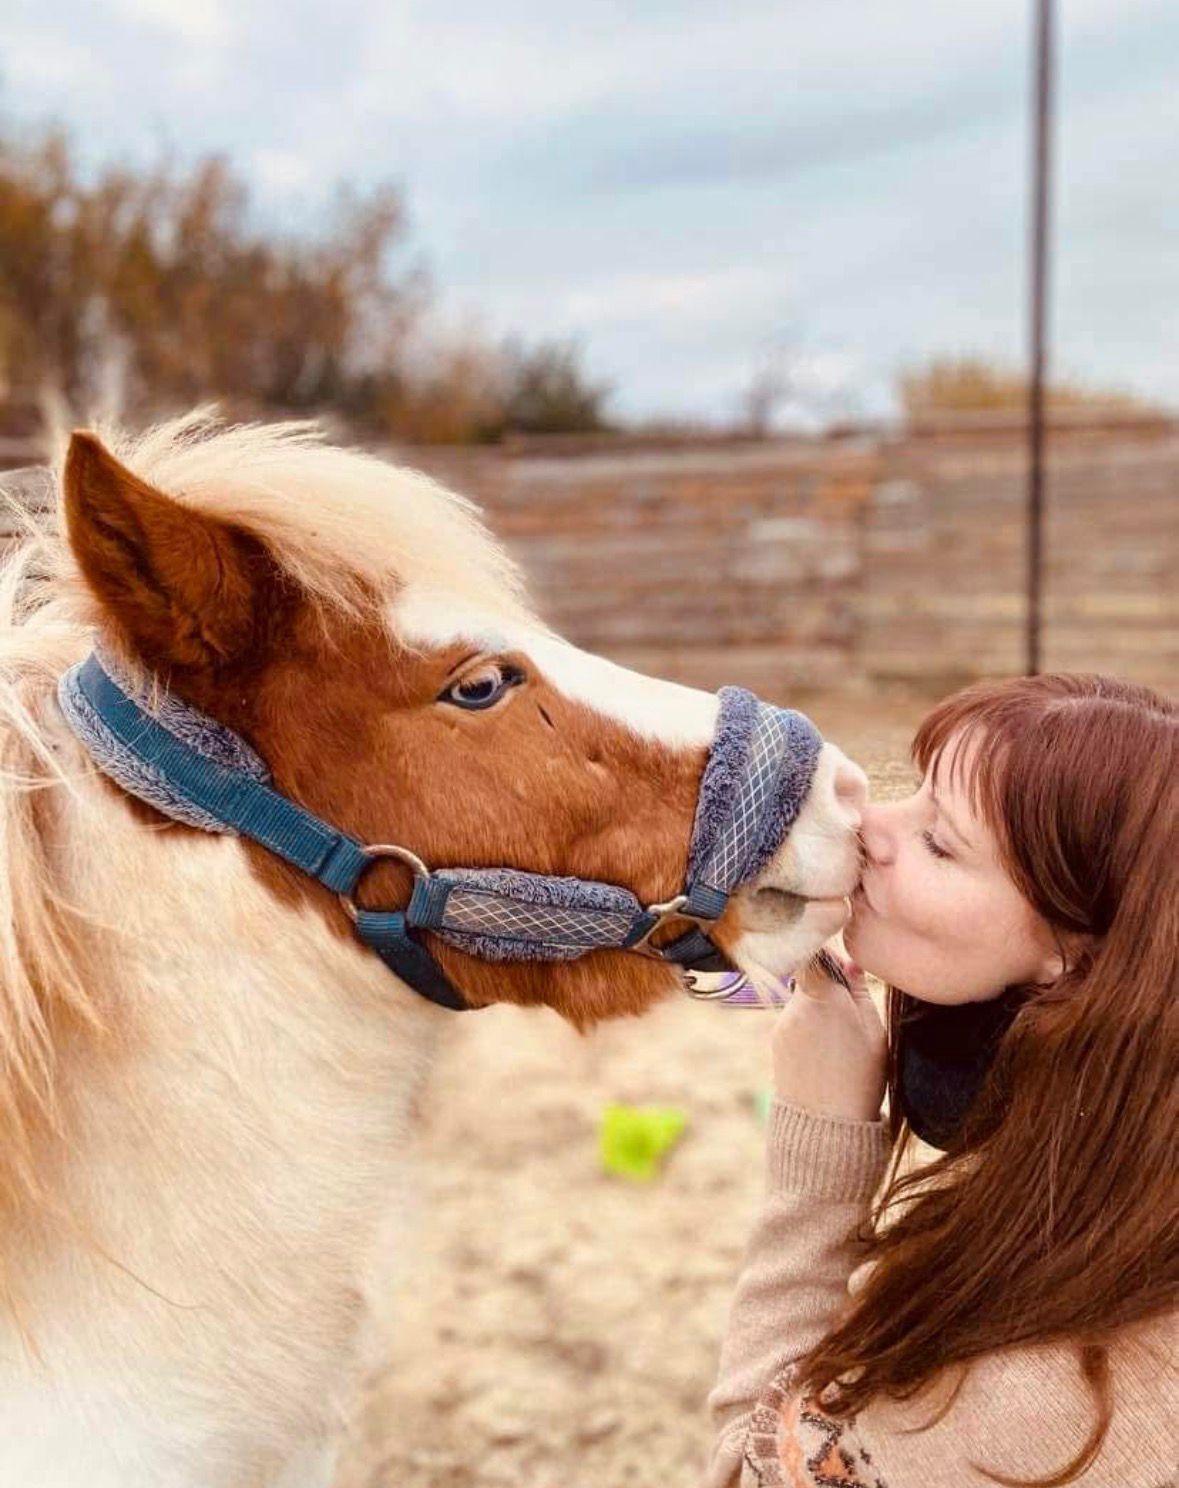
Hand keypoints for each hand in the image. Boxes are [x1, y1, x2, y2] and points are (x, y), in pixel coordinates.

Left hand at [771, 954, 886, 1121]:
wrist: (826, 1126)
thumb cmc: (861, 1080)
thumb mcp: (875, 1033)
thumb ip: (860, 992)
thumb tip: (849, 962)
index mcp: (825, 997)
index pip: (815, 953)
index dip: (828, 954)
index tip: (843, 966)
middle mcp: (797, 1005)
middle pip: (810, 977)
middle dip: (828, 986)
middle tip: (850, 1011)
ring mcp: (783, 1023)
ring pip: (802, 1000)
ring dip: (818, 1008)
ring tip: (839, 1042)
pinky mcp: (775, 1040)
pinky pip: (794, 1021)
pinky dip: (808, 1028)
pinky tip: (825, 1054)